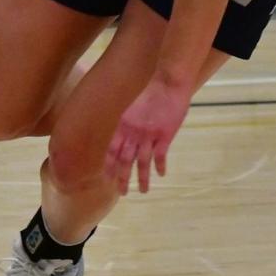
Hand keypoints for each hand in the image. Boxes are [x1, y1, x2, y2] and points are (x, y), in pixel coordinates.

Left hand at [105, 76, 191, 194]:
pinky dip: (160, 167)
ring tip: (142, 191)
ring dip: (142, 178)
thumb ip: (128, 123)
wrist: (168, 82)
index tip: (108, 178)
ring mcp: (149, 135)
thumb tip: (125, 136)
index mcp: (123, 125)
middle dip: (123, 178)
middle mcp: (133, 132)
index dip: (110, 165)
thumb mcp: (133, 107)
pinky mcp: (165, 135)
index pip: (112, 150)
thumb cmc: (152, 91)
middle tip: (122, 192)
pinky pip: (160, 156)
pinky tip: (161, 174)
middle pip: (125, 160)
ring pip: (142, 162)